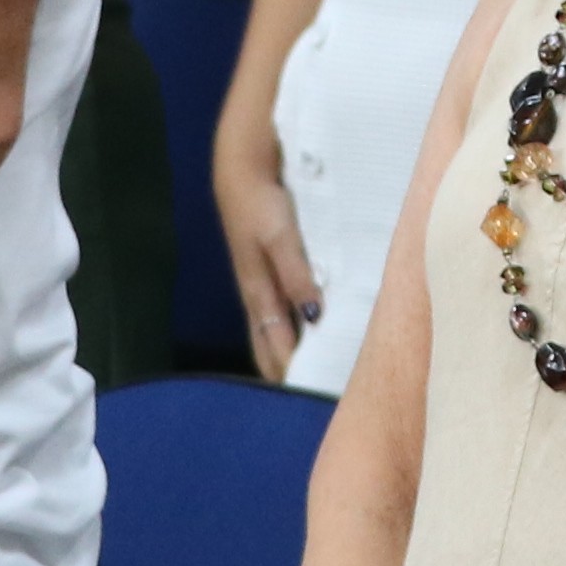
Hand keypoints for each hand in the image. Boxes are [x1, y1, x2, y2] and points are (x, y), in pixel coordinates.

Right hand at [214, 128, 320, 380]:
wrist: (242, 168)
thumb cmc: (259, 202)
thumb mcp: (279, 236)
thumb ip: (295, 273)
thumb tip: (312, 317)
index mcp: (258, 293)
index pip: (274, 348)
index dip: (291, 374)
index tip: (315, 397)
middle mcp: (258, 295)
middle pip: (272, 346)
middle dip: (291, 371)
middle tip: (320, 393)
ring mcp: (262, 282)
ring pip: (277, 329)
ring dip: (295, 349)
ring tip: (323, 369)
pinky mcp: (270, 268)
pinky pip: (283, 307)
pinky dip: (298, 324)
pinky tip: (317, 327)